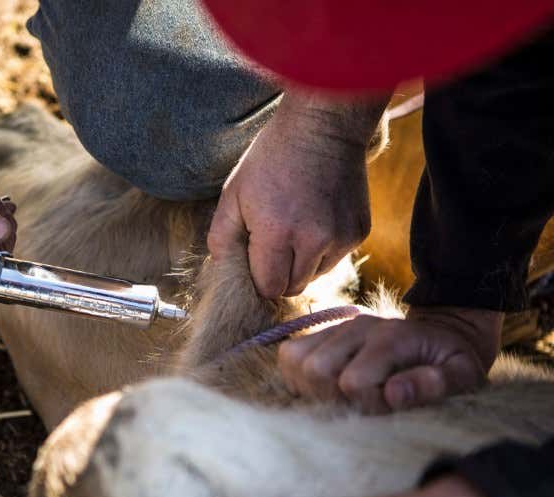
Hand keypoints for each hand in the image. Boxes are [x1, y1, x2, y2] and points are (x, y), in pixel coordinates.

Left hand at [208, 95, 381, 298]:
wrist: (322, 126)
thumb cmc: (271, 158)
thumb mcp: (233, 194)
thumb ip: (221, 239)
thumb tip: (222, 270)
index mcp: (277, 233)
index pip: (268, 288)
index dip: (257, 279)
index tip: (253, 260)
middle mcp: (313, 240)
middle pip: (292, 287)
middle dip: (278, 275)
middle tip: (271, 244)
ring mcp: (341, 238)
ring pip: (314, 276)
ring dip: (301, 264)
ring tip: (294, 227)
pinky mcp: (359, 232)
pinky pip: (334, 258)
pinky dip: (322, 249)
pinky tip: (314, 219)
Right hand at [278, 305, 503, 412]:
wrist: (442, 335)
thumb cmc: (451, 363)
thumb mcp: (464, 375)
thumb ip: (437, 384)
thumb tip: (394, 393)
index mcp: (391, 336)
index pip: (353, 381)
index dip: (368, 407)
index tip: (389, 410)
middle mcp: (357, 327)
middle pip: (316, 370)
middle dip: (335, 399)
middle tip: (361, 406)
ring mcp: (336, 328)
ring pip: (296, 361)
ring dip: (314, 389)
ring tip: (342, 399)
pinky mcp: (321, 334)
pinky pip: (289, 355)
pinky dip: (299, 378)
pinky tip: (327, 389)